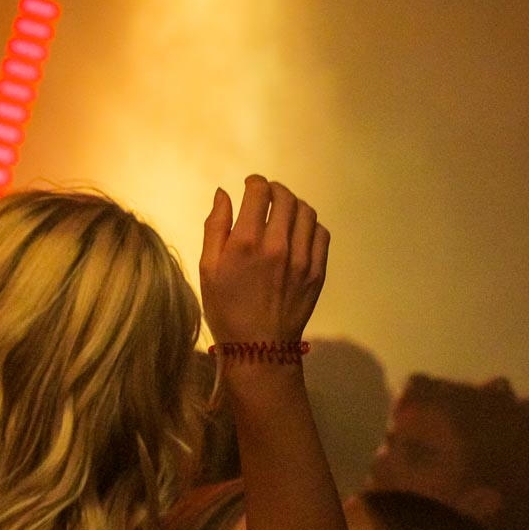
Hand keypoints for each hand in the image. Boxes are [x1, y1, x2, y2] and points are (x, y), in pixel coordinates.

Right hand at [200, 174, 328, 344]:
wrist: (259, 347)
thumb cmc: (226, 309)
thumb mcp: (208, 269)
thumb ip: (215, 227)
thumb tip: (223, 194)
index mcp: (246, 242)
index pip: (259, 192)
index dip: (255, 182)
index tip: (250, 185)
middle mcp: (277, 244)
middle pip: (285, 197)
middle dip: (274, 190)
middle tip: (266, 196)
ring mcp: (301, 258)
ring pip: (306, 212)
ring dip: (293, 205)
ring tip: (283, 212)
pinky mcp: (317, 271)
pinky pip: (320, 234)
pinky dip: (309, 225)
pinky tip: (298, 233)